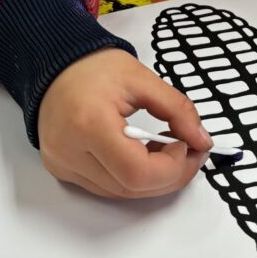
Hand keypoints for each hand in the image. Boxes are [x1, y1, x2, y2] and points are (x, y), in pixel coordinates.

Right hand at [37, 47, 212, 198]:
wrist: (54, 64)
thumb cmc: (94, 66)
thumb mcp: (142, 79)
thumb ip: (178, 110)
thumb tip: (202, 142)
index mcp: (89, 125)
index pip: (136, 172)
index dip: (171, 167)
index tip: (187, 144)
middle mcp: (69, 152)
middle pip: (130, 188)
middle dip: (169, 176)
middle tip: (191, 152)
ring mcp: (62, 165)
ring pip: (119, 193)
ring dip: (151, 179)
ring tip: (167, 149)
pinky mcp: (61, 169)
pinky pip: (104, 187)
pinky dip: (130, 177)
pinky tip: (144, 154)